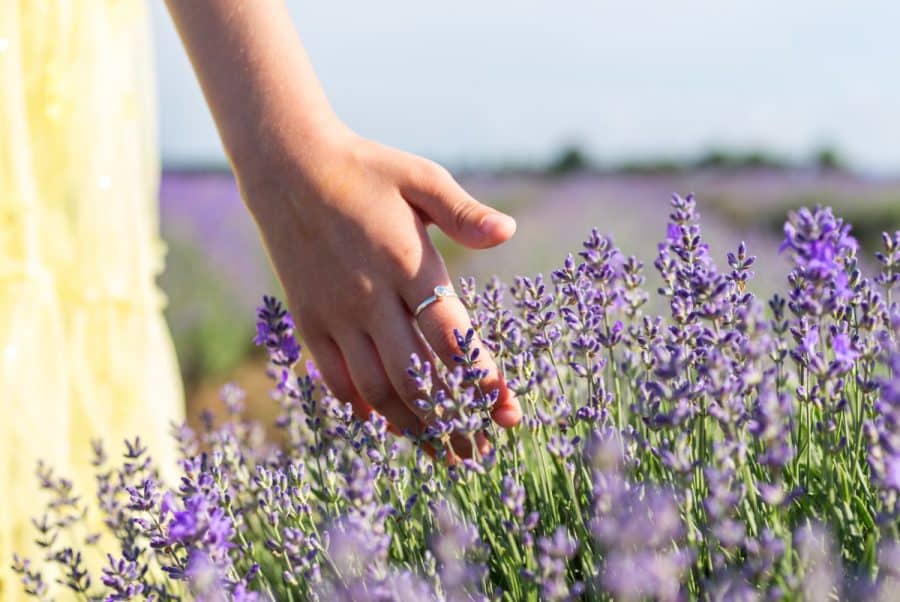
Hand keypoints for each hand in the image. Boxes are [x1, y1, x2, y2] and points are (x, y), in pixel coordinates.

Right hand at [239, 122, 521, 449]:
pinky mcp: (309, 319)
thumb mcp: (420, 178)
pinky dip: (360, 405)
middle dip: (451, 421)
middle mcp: (369, 297)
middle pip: (415, 377)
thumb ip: (463, 213)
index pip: (450, 336)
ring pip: (374, 387)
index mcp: (405, 263)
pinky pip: (334, 376)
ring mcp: (335, 312)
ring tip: (437, 449)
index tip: (505, 410)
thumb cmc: (366, 171)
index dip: (480, 378)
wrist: (288, 166)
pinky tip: (381, 420)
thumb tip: (508, 231)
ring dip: (409, 424)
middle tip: (476, 452)